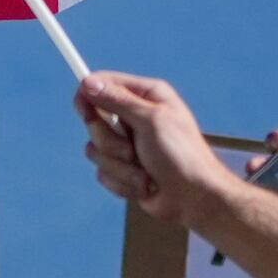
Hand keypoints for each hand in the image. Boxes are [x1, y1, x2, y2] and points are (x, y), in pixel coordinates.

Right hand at [79, 70, 233, 221]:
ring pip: (95, 151)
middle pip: (94, 121)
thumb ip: (117, 101)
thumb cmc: (180, 154)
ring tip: (145, 170)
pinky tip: (144, 183)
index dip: (89, 97)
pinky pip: (102, 172)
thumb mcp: (149, 120)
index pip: (103, 85)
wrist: (191, 196)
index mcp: (146, 96)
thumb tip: (88, 82)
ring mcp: (127, 143)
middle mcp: (134, 116)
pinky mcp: (122, 167)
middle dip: (110, 142)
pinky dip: (122, 181)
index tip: (87, 112)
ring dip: (119, 166)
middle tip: (133, 149)